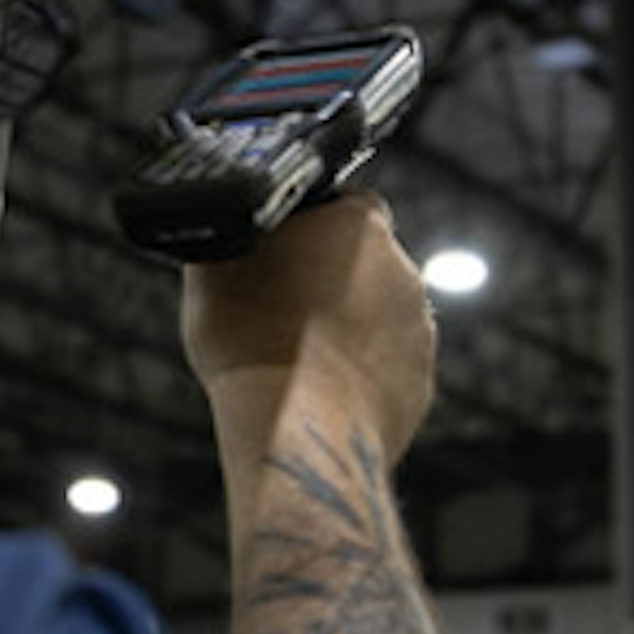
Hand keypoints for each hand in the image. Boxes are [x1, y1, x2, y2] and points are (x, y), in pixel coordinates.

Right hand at [181, 193, 435, 469]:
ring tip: (298, 354)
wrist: (296, 430)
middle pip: (365, 261)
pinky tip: (321, 387)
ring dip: (349, 325)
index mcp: (360, 223)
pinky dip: (361, 370)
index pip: (344, 204)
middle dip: (332, 277)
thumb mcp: (213, 270)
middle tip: (284, 306)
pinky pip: (388, 364)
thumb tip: (227, 234)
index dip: (312, 227)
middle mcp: (402, 267)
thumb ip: (236, 238)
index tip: (285, 253)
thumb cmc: (251, 344)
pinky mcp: (420, 379)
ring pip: (380, 314)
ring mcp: (418, 326)